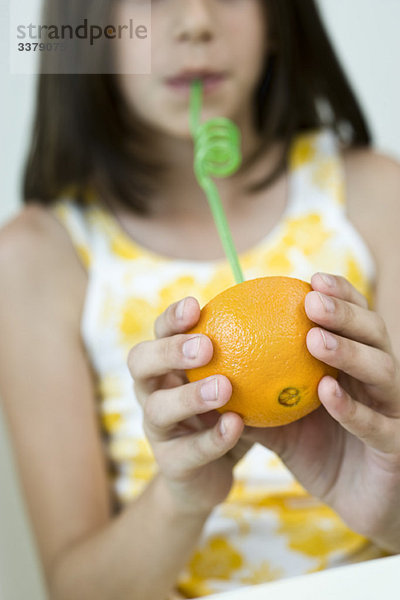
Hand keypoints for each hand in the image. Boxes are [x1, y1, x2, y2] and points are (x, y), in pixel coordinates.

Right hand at [127, 297, 248, 516]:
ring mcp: (157, 429)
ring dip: (190, 396)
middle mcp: (151, 391)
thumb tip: (287, 312)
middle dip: (169, 351)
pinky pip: (189, 450)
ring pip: (158, 408)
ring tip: (224, 388)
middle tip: (206, 346)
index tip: (196, 305)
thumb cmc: (228, 413)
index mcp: (166, 365)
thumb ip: (252, 353)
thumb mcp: (238, 381)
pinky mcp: (170, 464)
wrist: (208, 475)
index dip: (172, 318)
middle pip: (140, 362)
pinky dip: (213, 438)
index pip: (159, 332)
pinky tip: (238, 425)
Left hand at [242, 272, 399, 551]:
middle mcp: (380, 382)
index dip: (340, 295)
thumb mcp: (281, 419)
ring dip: (349, 352)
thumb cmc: (318, 452)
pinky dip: (352, 408)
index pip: (355, 321)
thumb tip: (211, 369)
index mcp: (358, 367)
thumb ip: (254, 393)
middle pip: (374, 335)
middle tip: (312, 301)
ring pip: (382, 372)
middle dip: (346, 313)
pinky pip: (377, 425)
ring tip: (315, 339)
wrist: (355, 503)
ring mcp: (394, 412)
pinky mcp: (397, 448)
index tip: (310, 279)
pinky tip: (326, 391)